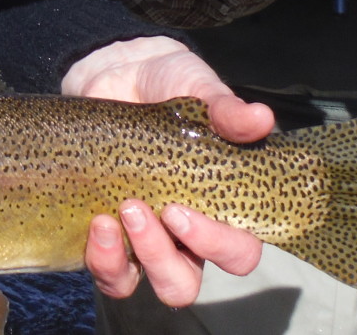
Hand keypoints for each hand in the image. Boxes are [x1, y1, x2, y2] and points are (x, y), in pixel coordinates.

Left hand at [63, 37, 267, 304]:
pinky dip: (101, 259)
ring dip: (126, 260)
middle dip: (163, 258)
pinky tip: (95, 226)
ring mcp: (142, 239)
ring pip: (140, 284)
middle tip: (141, 209)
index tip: (181, 210)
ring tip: (111, 215)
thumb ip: (226, 109)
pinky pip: (107, 271)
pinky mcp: (105, 234)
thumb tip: (261, 118)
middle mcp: (183, 236)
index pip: (238, 253)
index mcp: (220, 208)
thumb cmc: (171, 85)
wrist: (117, 72)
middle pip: (184, 281)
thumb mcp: (199, 88)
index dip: (217, 245)